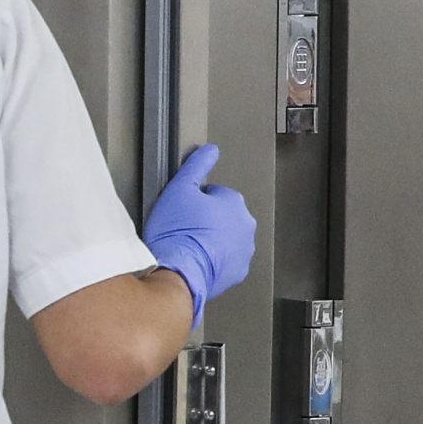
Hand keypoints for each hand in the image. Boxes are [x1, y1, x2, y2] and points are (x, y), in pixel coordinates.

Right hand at [144, 142, 254, 307]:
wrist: (179, 273)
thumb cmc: (177, 234)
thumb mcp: (179, 189)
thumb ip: (196, 165)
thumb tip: (209, 150)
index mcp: (234, 202)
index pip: (214, 194)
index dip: (195, 201)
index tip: (184, 210)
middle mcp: (245, 225)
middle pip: (223, 217)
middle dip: (206, 220)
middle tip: (184, 228)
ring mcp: (243, 250)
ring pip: (226, 239)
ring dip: (211, 240)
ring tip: (189, 245)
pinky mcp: (237, 272)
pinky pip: (226, 261)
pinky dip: (214, 260)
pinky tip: (196, 260)